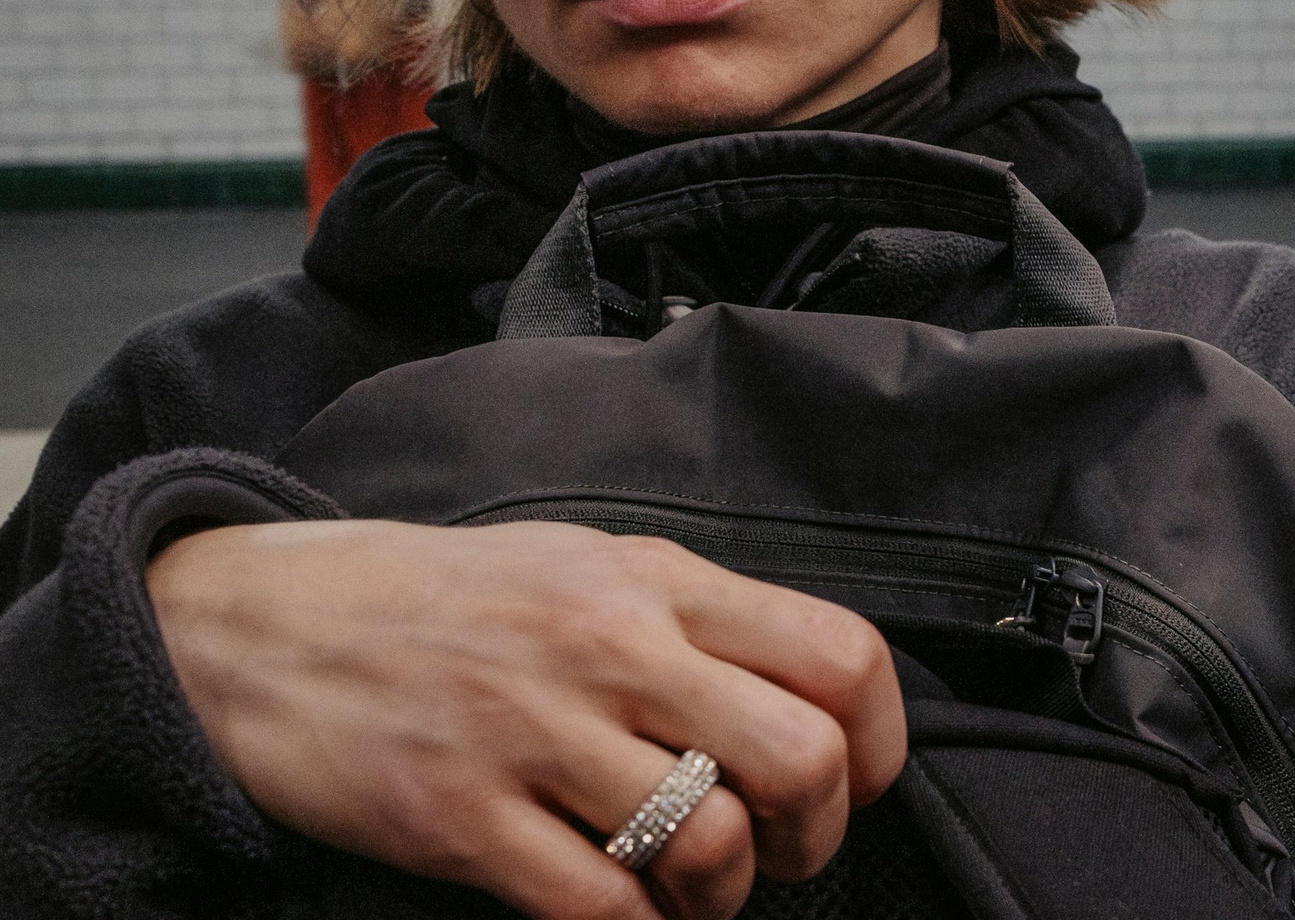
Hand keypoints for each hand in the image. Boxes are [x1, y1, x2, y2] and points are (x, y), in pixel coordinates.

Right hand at [147, 519, 905, 919]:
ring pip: (709, 844)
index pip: (839, 654)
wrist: (259, 623)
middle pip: (801, 757)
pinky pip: (598, 906)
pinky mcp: (456, 816)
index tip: (857, 783)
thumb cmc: (441, 601)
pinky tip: (622, 912)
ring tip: (691, 889)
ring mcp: (531, 731)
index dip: (877, 742)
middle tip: (781, 853)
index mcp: (654, 581)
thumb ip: (695, 621)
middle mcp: (608, 646)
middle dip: (816, 833)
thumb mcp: (585, 567)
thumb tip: (808, 700)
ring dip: (720, 895)